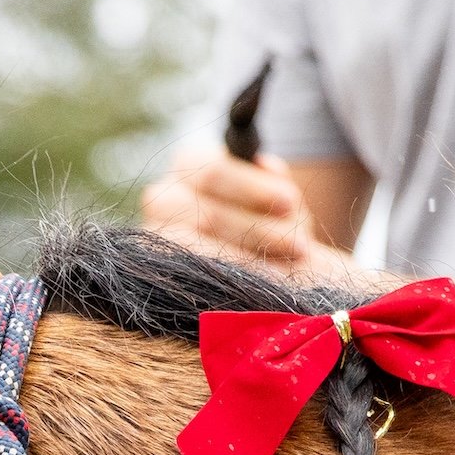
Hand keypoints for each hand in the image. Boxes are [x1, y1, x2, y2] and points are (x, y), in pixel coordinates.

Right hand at [142, 146, 334, 275]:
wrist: (251, 257)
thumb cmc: (264, 219)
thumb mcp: (275, 194)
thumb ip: (273, 181)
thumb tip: (267, 169)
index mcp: (188, 165)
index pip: (213, 172)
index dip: (252, 189)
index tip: (289, 203)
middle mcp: (161, 199)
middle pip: (208, 217)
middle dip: (259, 232)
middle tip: (299, 246)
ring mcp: (154, 240)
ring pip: (200, 253)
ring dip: (249, 264)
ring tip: (286, 272)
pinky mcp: (158, 277)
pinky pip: (194, 284)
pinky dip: (231, 285)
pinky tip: (259, 290)